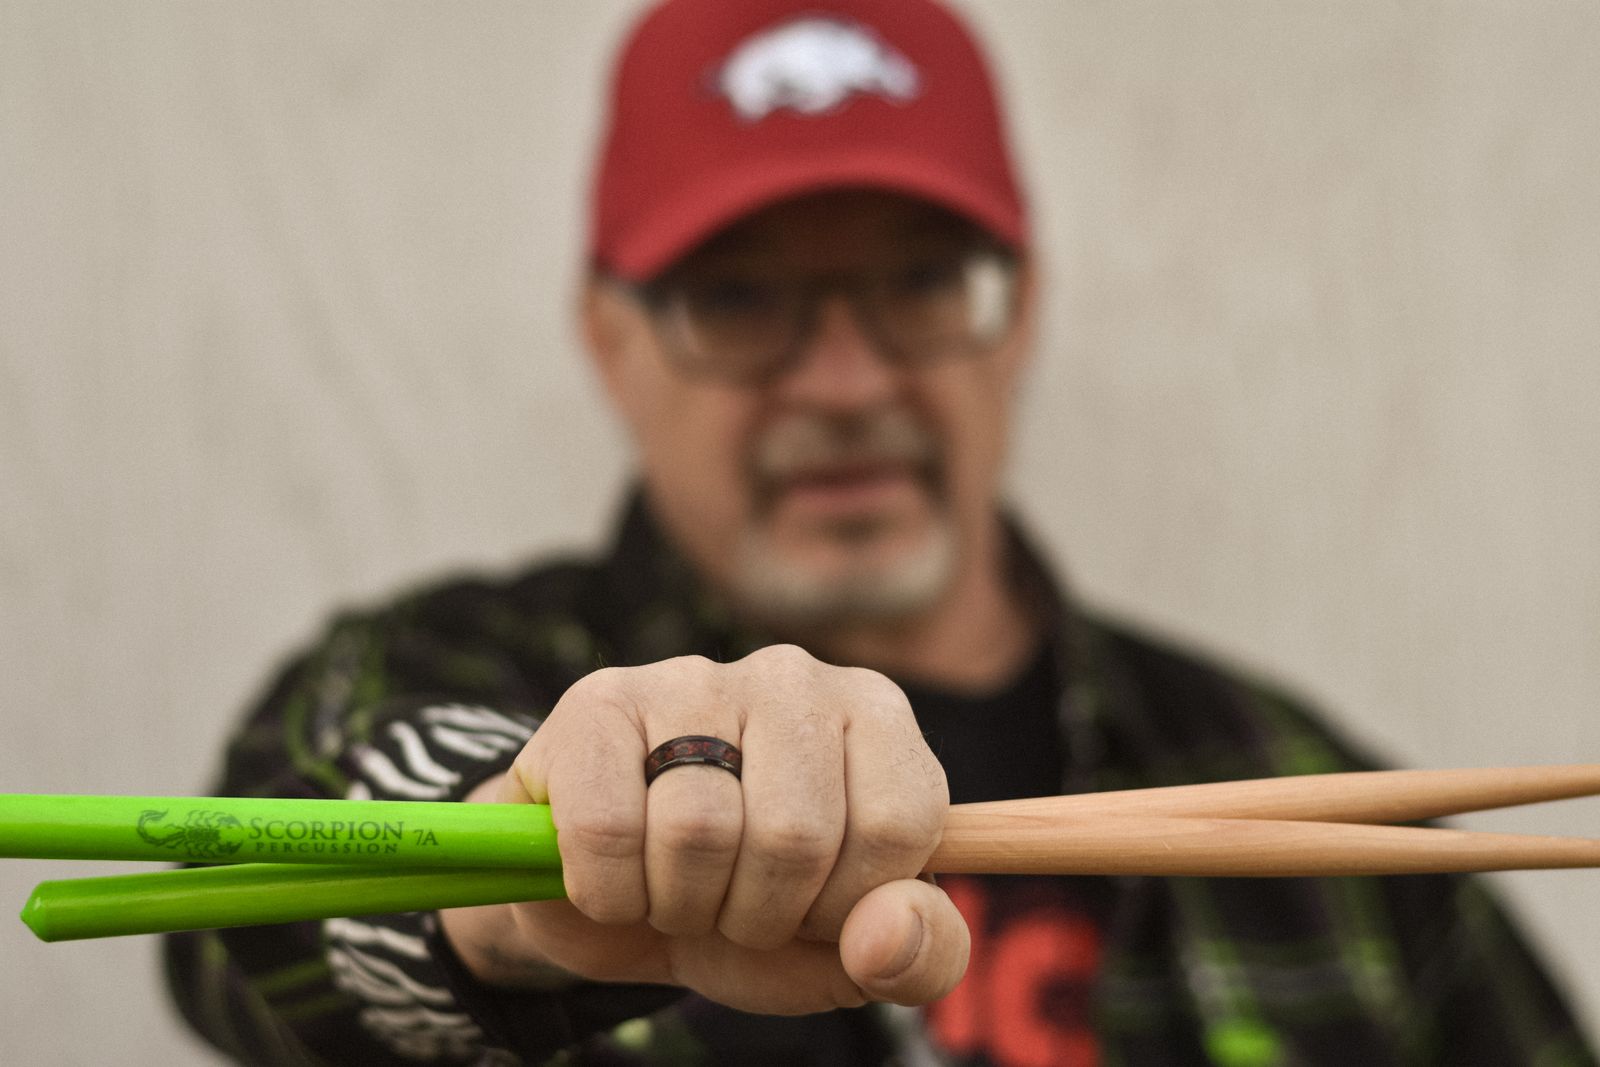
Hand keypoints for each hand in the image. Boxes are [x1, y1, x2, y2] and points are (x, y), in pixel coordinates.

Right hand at [439, 645, 966, 1013]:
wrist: (619, 904)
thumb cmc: (754, 908)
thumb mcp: (851, 950)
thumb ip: (919, 953)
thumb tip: (886, 937)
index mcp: (877, 718)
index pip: (898, 824)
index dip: (846, 905)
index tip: (815, 905)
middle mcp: (793, 678)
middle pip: (795, 834)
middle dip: (758, 913)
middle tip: (733, 902)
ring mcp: (692, 678)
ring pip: (697, 830)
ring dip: (680, 905)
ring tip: (676, 886)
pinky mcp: (599, 702)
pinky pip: (607, 829)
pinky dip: (608, 891)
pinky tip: (615, 873)